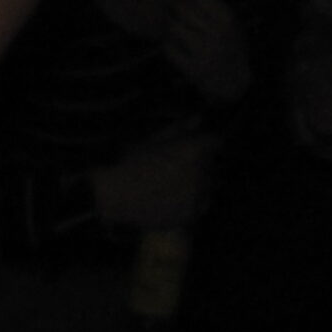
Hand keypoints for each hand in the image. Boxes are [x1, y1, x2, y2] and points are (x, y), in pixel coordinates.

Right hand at [91, 126, 218, 228]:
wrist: (114, 196)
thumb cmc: (131, 162)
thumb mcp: (153, 139)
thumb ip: (180, 128)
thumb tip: (199, 118)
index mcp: (194, 149)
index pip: (216, 141)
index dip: (205, 142)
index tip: (196, 146)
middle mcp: (201, 171)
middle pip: (213, 163)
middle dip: (202, 161)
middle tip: (180, 165)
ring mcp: (198, 194)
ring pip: (210, 184)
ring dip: (201, 181)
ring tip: (177, 183)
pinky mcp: (191, 214)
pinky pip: (203, 204)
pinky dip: (195, 201)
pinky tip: (176, 198)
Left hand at [160, 0, 250, 106]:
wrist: (235, 83)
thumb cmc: (230, 47)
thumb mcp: (229, 24)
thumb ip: (211, 6)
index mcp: (227, 19)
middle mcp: (217, 34)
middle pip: (183, 8)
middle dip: (172, 4)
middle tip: (167, 3)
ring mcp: (205, 52)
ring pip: (174, 27)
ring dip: (169, 24)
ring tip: (171, 24)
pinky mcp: (193, 69)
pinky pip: (169, 49)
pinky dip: (167, 44)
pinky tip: (171, 43)